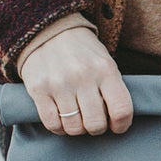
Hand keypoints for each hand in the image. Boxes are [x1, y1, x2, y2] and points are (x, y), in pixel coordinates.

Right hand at [19, 27, 134, 136]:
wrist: (48, 32)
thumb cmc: (83, 53)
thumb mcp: (105, 63)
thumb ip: (113, 89)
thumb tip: (116, 122)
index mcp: (105, 69)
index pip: (121, 110)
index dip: (121, 125)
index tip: (117, 126)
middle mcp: (82, 76)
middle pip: (96, 124)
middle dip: (97, 128)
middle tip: (93, 120)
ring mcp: (59, 84)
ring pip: (74, 127)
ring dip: (77, 128)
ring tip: (77, 117)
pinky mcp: (38, 90)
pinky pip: (52, 124)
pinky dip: (59, 127)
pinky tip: (61, 118)